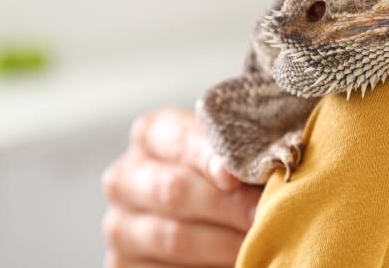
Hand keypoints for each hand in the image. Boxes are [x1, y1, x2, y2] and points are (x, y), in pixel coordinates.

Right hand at [101, 108, 260, 267]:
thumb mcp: (229, 151)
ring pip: (173, 237)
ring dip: (222, 244)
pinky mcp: (123, 265)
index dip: (208, 158)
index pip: (179, 141)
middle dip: (226, 206)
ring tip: (257, 243)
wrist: (207, 212)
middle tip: (262, 216)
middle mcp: (125, 177)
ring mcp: (120, 225)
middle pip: (174, 191)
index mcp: (152, 134)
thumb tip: (269, 161)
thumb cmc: (228, 172)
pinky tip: (236, 261)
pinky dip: (207, 267)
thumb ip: (241, 151)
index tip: (234, 177)